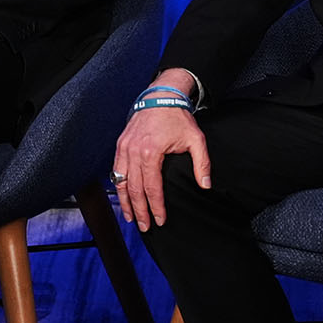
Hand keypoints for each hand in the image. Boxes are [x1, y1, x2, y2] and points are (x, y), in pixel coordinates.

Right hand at [109, 69, 208, 231]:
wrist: (161, 96)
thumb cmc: (178, 117)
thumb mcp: (196, 139)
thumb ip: (201, 164)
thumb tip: (205, 185)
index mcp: (151, 152)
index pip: (152, 187)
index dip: (155, 207)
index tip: (160, 220)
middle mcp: (134, 151)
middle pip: (134, 189)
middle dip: (139, 210)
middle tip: (145, 227)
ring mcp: (124, 147)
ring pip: (121, 181)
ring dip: (126, 201)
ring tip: (130, 217)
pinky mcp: (121, 144)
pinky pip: (116, 169)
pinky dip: (119, 185)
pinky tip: (123, 196)